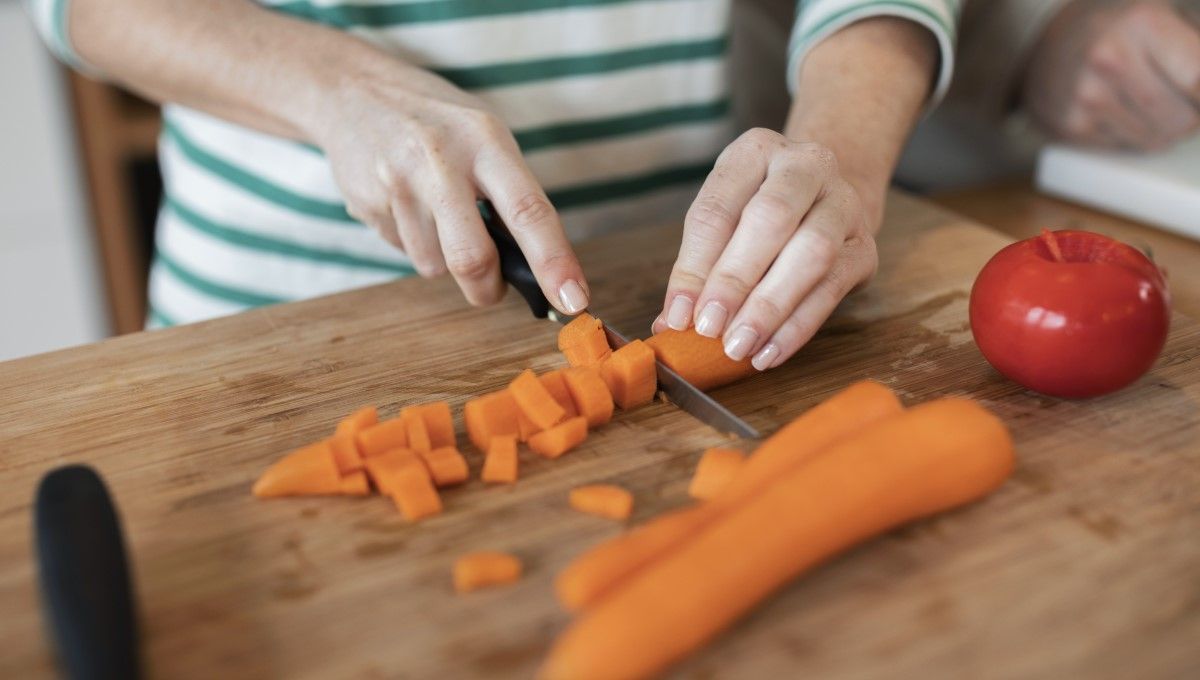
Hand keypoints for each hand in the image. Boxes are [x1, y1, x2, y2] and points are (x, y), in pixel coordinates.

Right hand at [310, 60, 588, 312]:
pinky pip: (402, 251)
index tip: (574, 300)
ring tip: (435, 214)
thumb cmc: (438, 123)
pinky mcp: (366, 202)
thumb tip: (538, 267)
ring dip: (443, 259)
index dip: (554, 262)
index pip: (529, 211)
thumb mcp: (484, 138)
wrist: (352, 89)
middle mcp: (442, 160)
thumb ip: (511, 194)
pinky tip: (406, 206)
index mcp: (486, 141)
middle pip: (472, 258)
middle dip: (487, 289)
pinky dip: (413, 242)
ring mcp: (399, 182)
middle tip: (492, 288)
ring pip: (434, 265)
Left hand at [653, 128, 877, 370]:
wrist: (823, 199)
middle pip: (771, 218)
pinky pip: (833, 288)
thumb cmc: (758, 209)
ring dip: (770, 306)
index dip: (695, 266)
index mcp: (756, 151)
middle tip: (709, 327)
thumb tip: (671, 321)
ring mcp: (843, 203)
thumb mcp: (723, 219)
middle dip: (735, 279)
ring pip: (812, 253)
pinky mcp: (864, 247)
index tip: (679, 314)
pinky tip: (769, 353)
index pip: (719, 208)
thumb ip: (696, 267)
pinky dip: (797, 326)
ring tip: (738, 346)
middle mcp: (806, 165)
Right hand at [1024, 0, 1199, 150]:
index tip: (1199, 97)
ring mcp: (1088, 96)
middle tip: (1183, 106)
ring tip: (1149, 108)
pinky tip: (1120, 113)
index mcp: (1142, 23)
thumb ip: (1197, 49)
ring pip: (1157, 139)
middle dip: (1191, 119)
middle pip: (1182, 119)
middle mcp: (1111, 59)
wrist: (1049, 46)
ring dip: (1163, 131)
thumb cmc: (1118, 31)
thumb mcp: (1164, 17)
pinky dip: (1133, 137)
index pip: (1198, 79)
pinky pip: (1126, 147)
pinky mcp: (1071, 125)